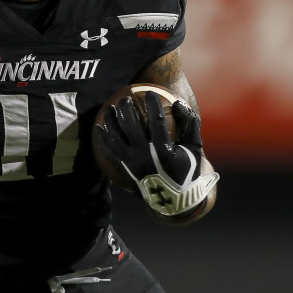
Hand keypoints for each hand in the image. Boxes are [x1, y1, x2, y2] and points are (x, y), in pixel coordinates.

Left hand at [93, 92, 218, 216]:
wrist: (174, 200)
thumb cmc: (187, 170)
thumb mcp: (194, 149)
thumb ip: (190, 125)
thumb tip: (179, 103)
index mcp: (164, 150)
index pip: (156, 120)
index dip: (152, 104)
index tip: (149, 92)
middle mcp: (145, 155)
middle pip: (131, 125)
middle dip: (126, 108)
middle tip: (126, 99)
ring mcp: (132, 163)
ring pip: (116, 137)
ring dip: (111, 120)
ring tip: (110, 108)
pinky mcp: (124, 170)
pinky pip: (109, 152)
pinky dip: (102, 139)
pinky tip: (98, 128)